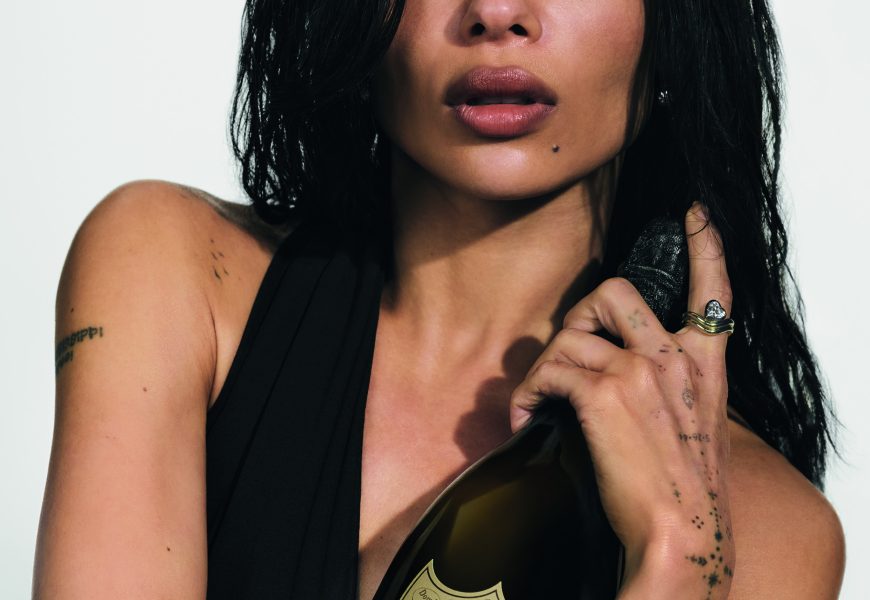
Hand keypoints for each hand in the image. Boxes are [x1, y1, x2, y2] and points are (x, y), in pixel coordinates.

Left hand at [509, 202, 734, 598]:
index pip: (713, 291)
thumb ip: (678, 391)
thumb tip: (635, 378)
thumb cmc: (687, 491)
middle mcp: (672, 357)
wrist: (683, 535)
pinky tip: (524, 421)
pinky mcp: (602, 395)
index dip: (705, 246)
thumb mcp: (703, 429)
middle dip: (578, 315)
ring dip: (542, 371)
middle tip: (566, 357)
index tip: (694, 216)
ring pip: (568, 338)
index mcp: (703, 365)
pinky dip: (525, 396)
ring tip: (534, 405)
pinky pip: (548, 373)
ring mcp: (638, 371)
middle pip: (613, 291)